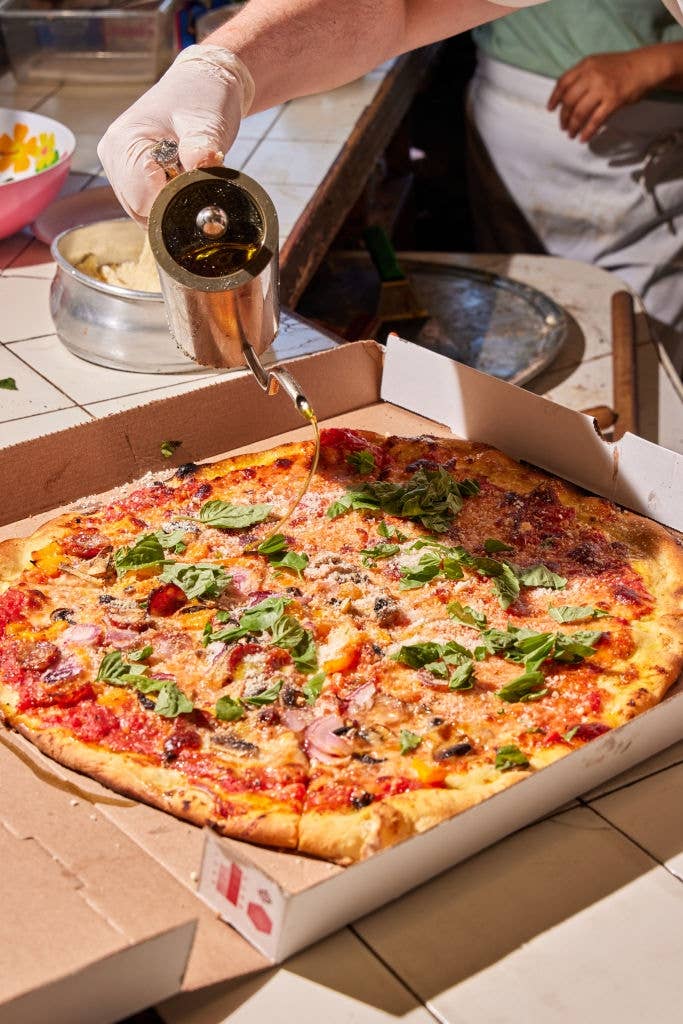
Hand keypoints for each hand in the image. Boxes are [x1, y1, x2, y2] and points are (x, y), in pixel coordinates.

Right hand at [97, 45, 253, 224]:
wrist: (200, 85)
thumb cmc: (201, 97)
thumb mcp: (207, 121)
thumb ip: (201, 147)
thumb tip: (201, 167)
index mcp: (124, 142)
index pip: (142, 198)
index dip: (173, 200)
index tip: (194, 183)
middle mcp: (113, 157)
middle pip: (140, 209)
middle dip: (171, 204)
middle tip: (193, 175)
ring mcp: (118, 168)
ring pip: (142, 211)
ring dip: (169, 203)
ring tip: (186, 172)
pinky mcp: (128, 175)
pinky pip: (146, 205)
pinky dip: (166, 201)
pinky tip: (179, 178)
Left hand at [548, 49, 666, 142]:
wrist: (644, 66)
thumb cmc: (621, 67)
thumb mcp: (598, 64)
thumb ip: (582, 77)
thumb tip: (565, 98)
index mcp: (586, 65)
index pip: (563, 83)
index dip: (554, 98)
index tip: (550, 109)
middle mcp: (592, 76)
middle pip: (569, 101)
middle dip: (563, 117)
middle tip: (563, 127)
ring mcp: (603, 88)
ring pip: (580, 112)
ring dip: (573, 127)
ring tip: (571, 134)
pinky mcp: (613, 101)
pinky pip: (595, 120)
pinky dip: (587, 132)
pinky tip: (583, 138)